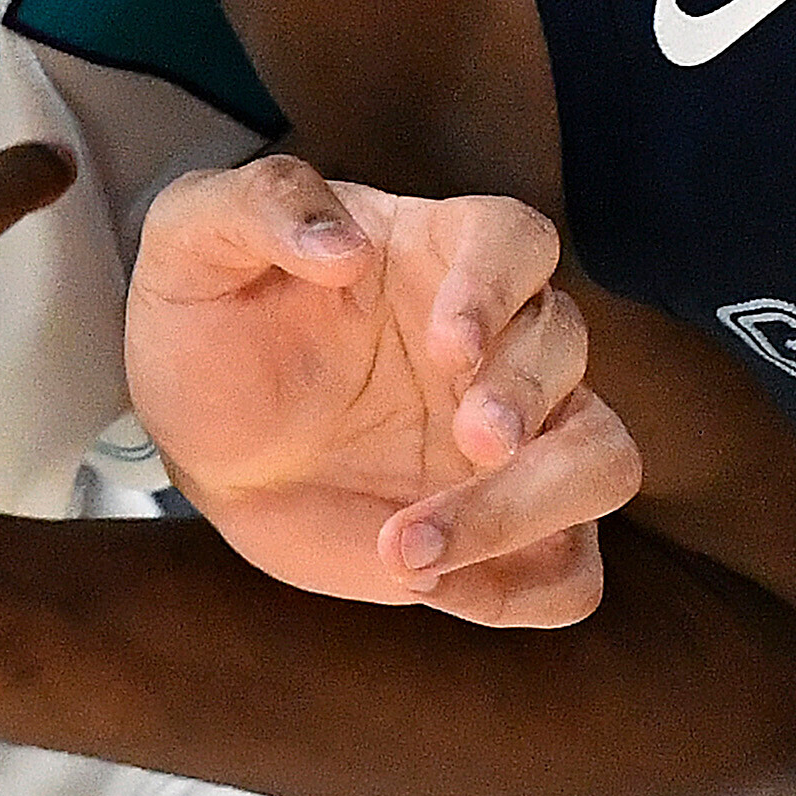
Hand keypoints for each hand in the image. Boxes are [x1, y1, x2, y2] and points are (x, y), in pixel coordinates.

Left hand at [125, 159, 632, 629]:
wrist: (208, 441)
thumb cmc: (213, 323)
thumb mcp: (193, 240)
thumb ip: (262, 206)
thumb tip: (343, 245)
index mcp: (444, 253)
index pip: (519, 242)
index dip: (500, 287)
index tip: (447, 343)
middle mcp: (503, 343)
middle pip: (569, 352)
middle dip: (527, 399)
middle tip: (468, 442)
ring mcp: (519, 443)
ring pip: (602, 462)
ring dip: (534, 505)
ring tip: (412, 549)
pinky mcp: (506, 535)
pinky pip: (571, 573)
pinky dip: (525, 588)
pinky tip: (429, 586)